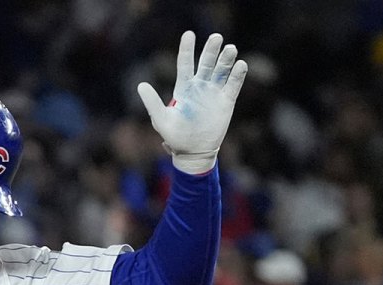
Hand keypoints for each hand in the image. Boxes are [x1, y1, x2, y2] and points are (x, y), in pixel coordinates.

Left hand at [137, 32, 246, 173]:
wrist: (193, 153)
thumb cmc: (175, 137)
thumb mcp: (161, 120)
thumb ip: (152, 102)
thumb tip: (141, 85)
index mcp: (183, 88)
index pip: (185, 63)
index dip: (187, 49)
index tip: (189, 34)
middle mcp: (200, 86)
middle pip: (206, 63)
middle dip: (211, 50)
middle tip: (217, 37)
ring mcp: (214, 93)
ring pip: (221, 71)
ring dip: (226, 59)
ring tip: (230, 48)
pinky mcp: (226, 102)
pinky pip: (233, 86)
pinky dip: (237, 75)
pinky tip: (241, 65)